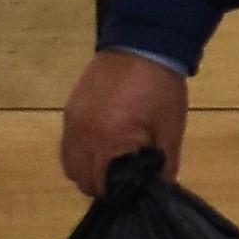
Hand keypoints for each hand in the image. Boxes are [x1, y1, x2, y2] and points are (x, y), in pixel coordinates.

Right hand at [58, 48, 190, 195]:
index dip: (120, 194)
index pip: (103, 187)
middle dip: (103, 184)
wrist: (143, 44)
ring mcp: (72, 122)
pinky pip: (68, 143)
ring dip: (89, 169)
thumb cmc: (161, 90)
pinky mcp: (70, 110)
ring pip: (70, 164)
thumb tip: (157, 190)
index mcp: (107, 143)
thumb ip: (163, 167)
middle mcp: (81, 136)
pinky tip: (102, 143)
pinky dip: (82, 151)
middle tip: (126, 176)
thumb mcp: (170, 131)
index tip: (135, 189)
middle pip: (82, 180)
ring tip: (112, 161)